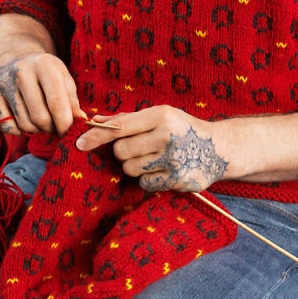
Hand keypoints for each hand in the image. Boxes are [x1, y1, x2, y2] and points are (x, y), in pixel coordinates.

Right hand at [0, 50, 85, 134]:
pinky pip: (7, 127)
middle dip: (51, 128)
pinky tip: (24, 119)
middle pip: (40, 117)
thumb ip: (72, 100)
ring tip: (41, 120)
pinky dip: (18, 131)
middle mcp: (21, 72)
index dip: (65, 123)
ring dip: (36, 130)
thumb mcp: (63, 79)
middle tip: (54, 126)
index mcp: (44, 65)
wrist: (16, 60)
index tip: (69, 133)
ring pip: (24, 125)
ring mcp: (4, 83)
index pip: (56, 102)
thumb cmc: (46, 74)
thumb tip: (81, 121)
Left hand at [75, 105, 228, 191]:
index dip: (97, 136)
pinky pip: (144, 183)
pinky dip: (148, 179)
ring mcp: (173, 159)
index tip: (79, 143)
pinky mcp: (177, 180)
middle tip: (141, 147)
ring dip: (135, 166)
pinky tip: (163, 170)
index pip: (120, 127)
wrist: (218, 148)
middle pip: (121, 151)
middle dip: (124, 152)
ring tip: (153, 158)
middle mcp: (167, 136)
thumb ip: (126, 119)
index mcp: (161, 115)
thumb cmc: (181, 128)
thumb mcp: (158, 116)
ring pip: (130, 169)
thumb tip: (95, 120)